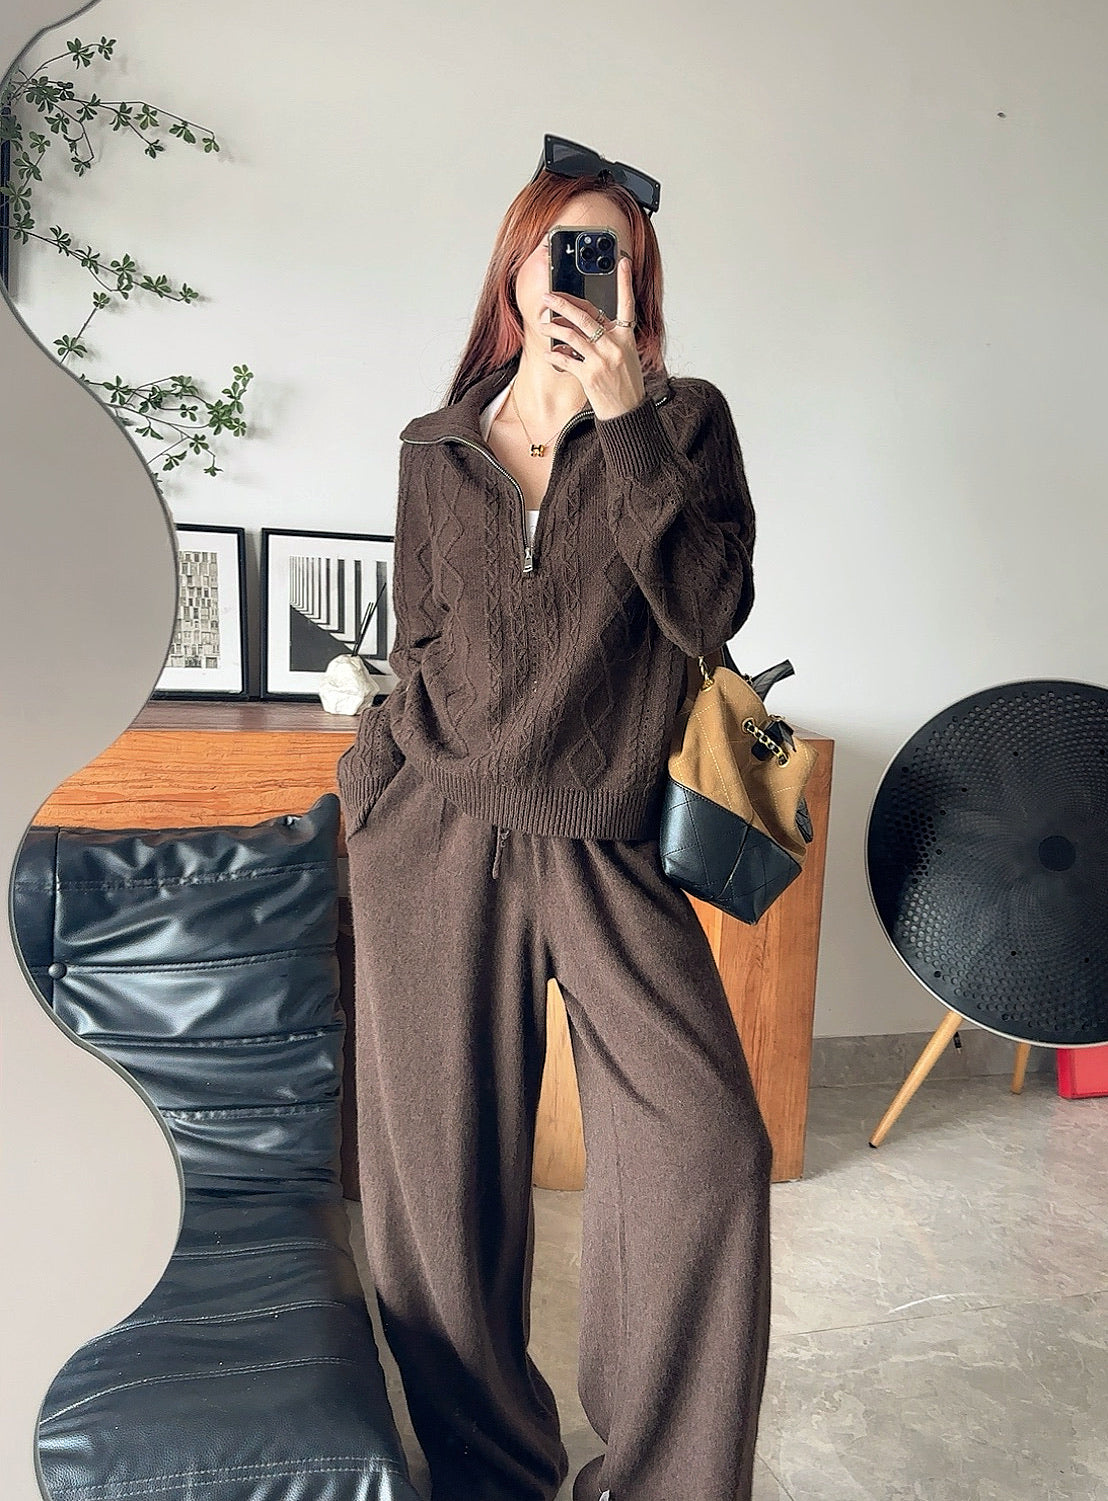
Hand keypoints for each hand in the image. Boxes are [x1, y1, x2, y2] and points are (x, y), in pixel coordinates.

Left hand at [539, 253, 645, 420]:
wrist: (628, 412)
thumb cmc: (625, 384)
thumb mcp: (626, 356)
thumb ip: (609, 338)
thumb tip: (582, 325)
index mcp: (626, 338)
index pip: (626, 304)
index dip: (624, 282)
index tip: (622, 262)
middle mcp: (615, 345)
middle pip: (585, 316)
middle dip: (563, 303)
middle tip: (548, 297)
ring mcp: (601, 360)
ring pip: (571, 334)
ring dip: (552, 327)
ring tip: (542, 324)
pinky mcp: (589, 375)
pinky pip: (566, 359)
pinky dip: (555, 355)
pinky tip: (549, 354)